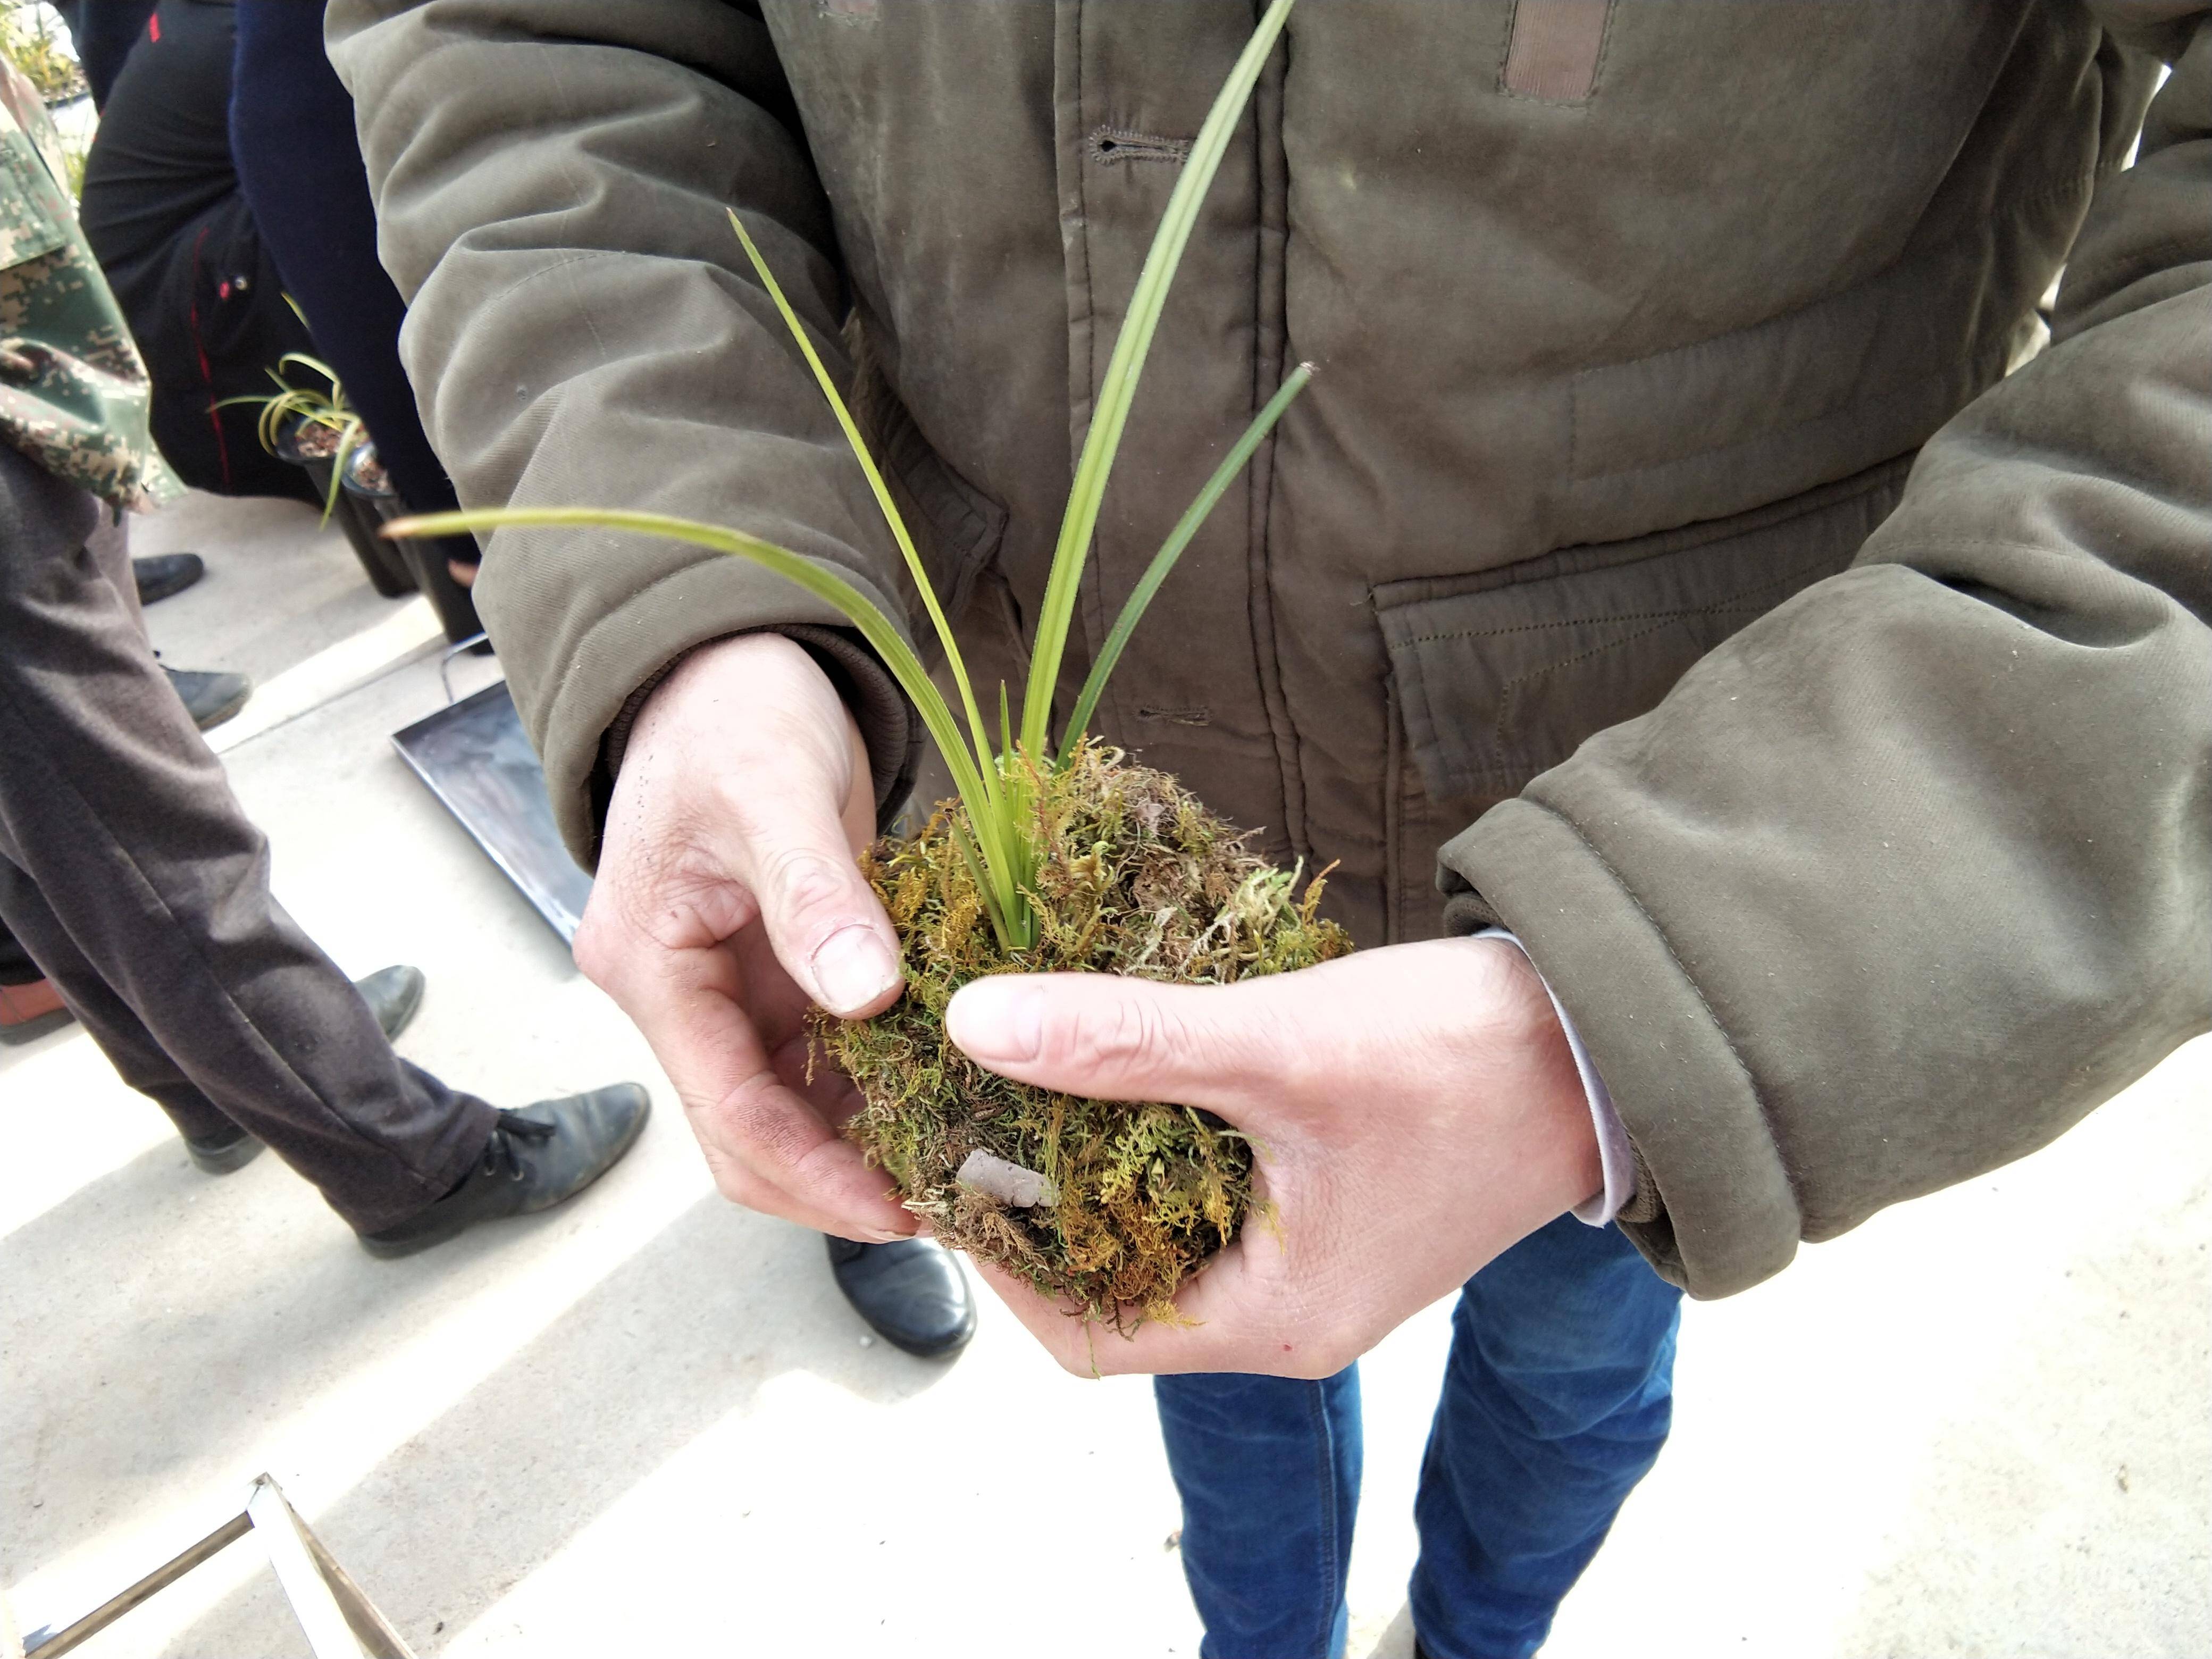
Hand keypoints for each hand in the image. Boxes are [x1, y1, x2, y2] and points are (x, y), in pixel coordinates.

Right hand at [574, 632, 913, 1239]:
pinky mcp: (784, 972)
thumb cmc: (734, 710)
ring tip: (967, 1166)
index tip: (901, 1211)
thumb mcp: (772, 790)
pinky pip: (832, 1057)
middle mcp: (681, 996)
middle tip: (952, 1207)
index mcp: (650, 966)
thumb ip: (815, 895)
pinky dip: (887, 1084)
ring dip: (870, 1141)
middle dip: (840, 1181)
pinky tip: (958, 1098)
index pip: (729, 1113)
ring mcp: (732, 989)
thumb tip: (865, 997)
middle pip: (753, 1134)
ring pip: (796, 1106)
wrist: (733, 661)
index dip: (814, 1175)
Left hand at [944, 936, 1601, 1376]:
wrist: (1608, 1036)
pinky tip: (1129, 1066)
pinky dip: (1163, 1143)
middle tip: (974, 1108)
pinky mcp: (1337, 1206)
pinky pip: (1218, 1196)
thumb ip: (1126, 1041)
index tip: (944, 1167)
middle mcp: (1294, 1312)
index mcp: (1278, 1318)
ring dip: (1102, 1168)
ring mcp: (1320, 1261)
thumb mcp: (1278, 1046)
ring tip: (1034, 1077)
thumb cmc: (1463, 1058)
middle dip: (1043, 1207)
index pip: (1089, 1336)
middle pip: (1121, 1288)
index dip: (1003, 1262)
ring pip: (1166, 1236)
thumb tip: (975, 1025)